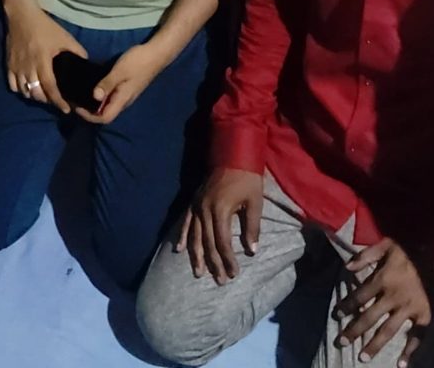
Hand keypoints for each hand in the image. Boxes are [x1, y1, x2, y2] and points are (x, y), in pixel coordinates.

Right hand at [3, 4, 85, 114]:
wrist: (21, 15)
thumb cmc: (44, 26)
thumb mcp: (64, 37)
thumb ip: (77, 51)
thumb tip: (86, 63)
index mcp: (43, 61)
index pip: (50, 87)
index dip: (58, 101)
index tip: (66, 109)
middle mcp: (28, 67)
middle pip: (36, 93)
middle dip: (47, 100)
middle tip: (55, 100)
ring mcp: (17, 67)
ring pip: (24, 91)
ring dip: (34, 96)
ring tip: (42, 94)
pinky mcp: (8, 64)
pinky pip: (12, 85)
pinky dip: (20, 90)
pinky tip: (27, 87)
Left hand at [83, 40, 164, 123]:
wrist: (156, 54)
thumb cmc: (138, 62)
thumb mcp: (120, 71)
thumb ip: (107, 84)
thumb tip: (94, 97)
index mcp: (122, 100)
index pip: (104, 118)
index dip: (89, 116)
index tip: (77, 107)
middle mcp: (124, 101)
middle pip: (105, 114)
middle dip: (89, 111)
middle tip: (75, 100)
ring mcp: (126, 94)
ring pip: (108, 106)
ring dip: (94, 103)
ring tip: (81, 93)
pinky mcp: (127, 87)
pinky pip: (111, 97)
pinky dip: (101, 95)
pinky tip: (93, 85)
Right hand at [175, 166, 266, 285]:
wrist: (233, 152)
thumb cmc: (247, 177)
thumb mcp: (255, 202)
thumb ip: (252, 227)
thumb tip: (251, 251)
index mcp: (220, 210)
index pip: (223, 242)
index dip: (228, 260)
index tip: (234, 274)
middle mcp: (204, 210)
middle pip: (208, 243)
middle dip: (213, 263)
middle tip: (220, 281)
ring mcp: (196, 205)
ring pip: (195, 236)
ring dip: (196, 256)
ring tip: (198, 273)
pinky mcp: (193, 201)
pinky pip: (186, 222)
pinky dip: (182, 236)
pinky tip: (179, 250)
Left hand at [336, 239, 433, 359]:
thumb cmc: (407, 252)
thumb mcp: (385, 245)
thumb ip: (365, 255)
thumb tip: (346, 267)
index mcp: (383, 279)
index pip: (359, 297)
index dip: (346, 307)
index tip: (336, 316)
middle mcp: (394, 297)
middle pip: (370, 317)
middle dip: (354, 330)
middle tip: (341, 342)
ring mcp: (409, 309)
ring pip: (388, 330)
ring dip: (375, 345)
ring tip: (363, 358)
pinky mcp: (423, 315)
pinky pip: (417, 336)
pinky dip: (410, 351)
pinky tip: (401, 364)